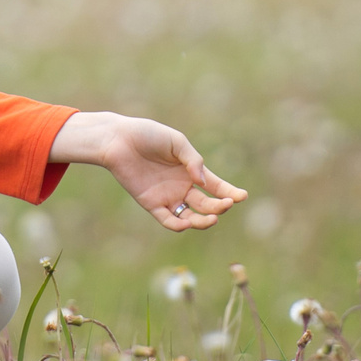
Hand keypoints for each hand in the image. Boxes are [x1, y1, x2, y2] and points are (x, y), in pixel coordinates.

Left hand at [49, 112, 246, 231]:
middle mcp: (182, 187)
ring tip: (212, 219)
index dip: (230, 193)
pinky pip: (168, 220)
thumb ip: (192, 159)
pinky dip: (179, 225)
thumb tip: (203, 180)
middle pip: (206, 204)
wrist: (118, 140)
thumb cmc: (148, 135)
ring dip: (203, 220)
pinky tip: (187, 222)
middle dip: (219, 206)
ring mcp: (168, 197)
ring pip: (191, 216)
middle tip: (226, 205)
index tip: (242, 196)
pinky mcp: (151, 204)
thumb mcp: (176, 142)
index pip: (216, 186)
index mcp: (191, 171)